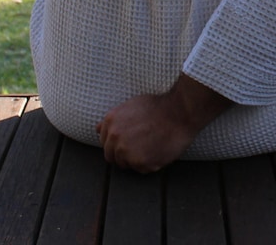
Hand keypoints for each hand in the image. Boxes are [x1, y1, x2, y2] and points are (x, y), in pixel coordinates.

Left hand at [97, 74, 231, 172]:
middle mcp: (114, 138)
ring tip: (152, 146)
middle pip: (112, 157)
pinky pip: (142, 170)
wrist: (179, 112)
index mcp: (110, 122)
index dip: (117, 143)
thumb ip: (113, 120)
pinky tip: (159, 150)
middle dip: (124, 155)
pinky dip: (150, 164)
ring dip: (137, 160)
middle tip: (142, 147)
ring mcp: (126, 152)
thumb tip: (97, 129)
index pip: (105, 143)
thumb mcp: (130, 105)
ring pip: (127, 165)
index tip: (130, 141)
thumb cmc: (157, 107)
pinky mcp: (140, 163)